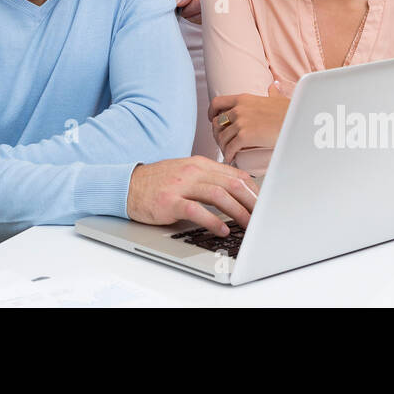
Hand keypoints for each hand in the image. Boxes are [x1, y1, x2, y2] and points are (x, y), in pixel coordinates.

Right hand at [126, 156, 258, 235]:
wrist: (128, 185)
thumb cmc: (160, 183)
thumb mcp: (187, 174)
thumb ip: (210, 179)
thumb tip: (238, 192)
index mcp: (200, 163)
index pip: (235, 174)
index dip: (254, 191)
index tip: (265, 204)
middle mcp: (193, 171)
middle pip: (231, 184)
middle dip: (252, 202)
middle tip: (263, 218)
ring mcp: (181, 184)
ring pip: (218, 195)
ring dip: (237, 211)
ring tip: (248, 225)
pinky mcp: (169, 200)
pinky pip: (196, 210)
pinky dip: (212, 221)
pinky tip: (221, 230)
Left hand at [208, 83, 290, 157]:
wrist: (297, 121)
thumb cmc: (290, 111)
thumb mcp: (277, 98)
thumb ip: (272, 92)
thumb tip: (273, 86)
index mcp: (243, 98)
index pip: (217, 103)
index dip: (212, 113)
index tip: (213, 120)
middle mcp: (238, 109)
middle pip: (217, 122)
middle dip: (217, 133)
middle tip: (221, 141)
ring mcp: (241, 122)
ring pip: (222, 137)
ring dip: (223, 147)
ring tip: (228, 153)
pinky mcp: (245, 136)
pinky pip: (230, 147)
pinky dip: (228, 155)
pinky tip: (231, 159)